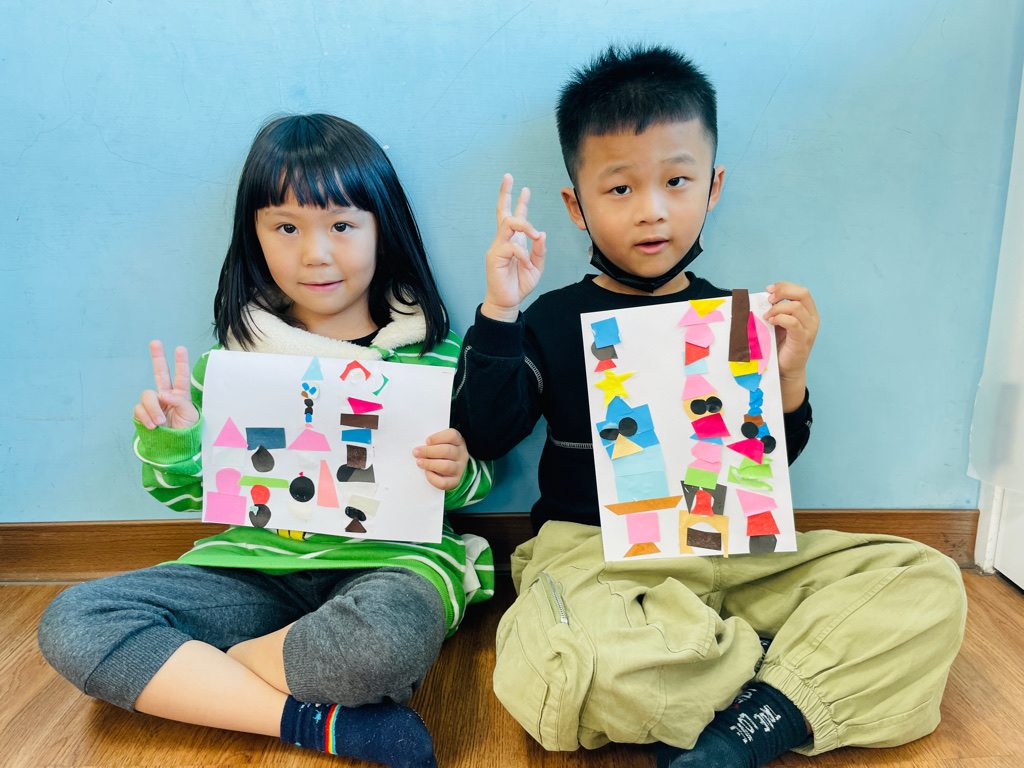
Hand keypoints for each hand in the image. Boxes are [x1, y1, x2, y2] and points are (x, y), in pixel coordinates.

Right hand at [133, 341, 199, 429]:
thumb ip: (179, 402)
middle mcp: (166, 396)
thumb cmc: (186, 432)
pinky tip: (153, 425)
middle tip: (155, 342)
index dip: (181, 362)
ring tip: (161, 421)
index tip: (180, 348)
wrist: (175, 449)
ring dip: (153, 408)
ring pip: (147, 395)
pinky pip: (139, 409)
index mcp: (181, 395)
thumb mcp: (190, 416)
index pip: (181, 376)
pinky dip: (145, 416)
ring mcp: (154, 404)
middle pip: (160, 373)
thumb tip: (162, 394)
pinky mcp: (143, 414)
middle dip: (158, 357)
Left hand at [413, 428, 468, 491]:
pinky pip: (443, 482)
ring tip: (419, 462)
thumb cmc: (445, 454)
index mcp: (459, 442)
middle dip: (428, 451)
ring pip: (445, 466)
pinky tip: (427, 473)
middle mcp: (461, 455)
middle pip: (446, 451)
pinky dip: (433, 478)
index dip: (438, 437)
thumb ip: (433, 443)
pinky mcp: (455, 481)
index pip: (452, 435)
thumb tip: (419, 448)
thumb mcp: (443, 444)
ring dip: (429, 464)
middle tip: (416, 452)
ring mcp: (459, 469)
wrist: (454, 470)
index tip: (427, 441)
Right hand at [481, 173, 546, 322]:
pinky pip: (511, 247)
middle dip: (505, 193)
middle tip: (509, 177)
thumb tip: (542, 234)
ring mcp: (498, 248)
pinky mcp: (494, 257)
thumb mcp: (537, 267)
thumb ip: (540, 250)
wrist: (509, 301)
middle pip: (503, 212)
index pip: (514, 216)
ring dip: (525, 225)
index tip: (522, 187)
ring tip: (534, 234)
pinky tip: (526, 264)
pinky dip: (523, 254)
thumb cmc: (519, 284)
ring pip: (508, 224)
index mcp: (514, 241)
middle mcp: (504, 241)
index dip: (518, 201)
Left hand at [763, 282, 818, 410]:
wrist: (786, 369)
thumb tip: (760, 297)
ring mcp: (809, 329)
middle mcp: (812, 318)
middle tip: (769, 299)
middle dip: (783, 292)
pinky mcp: (802, 339)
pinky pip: (793, 322)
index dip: (784, 286)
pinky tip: (771, 322)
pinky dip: (780, 318)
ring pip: (796, 307)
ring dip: (778, 308)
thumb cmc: (780, 345)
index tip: (768, 289)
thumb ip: (775, 310)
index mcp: (808, 312)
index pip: (800, 291)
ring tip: (767, 316)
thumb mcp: (778, 323)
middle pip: (803, 293)